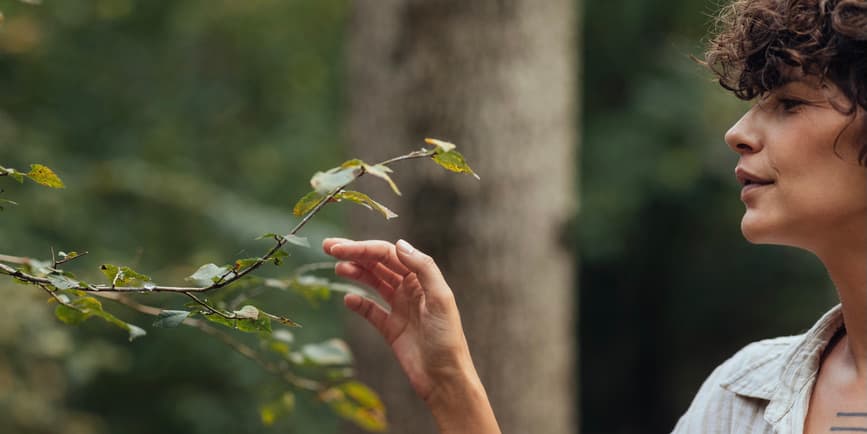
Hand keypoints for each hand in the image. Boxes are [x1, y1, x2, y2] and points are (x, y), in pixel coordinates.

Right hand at [322, 238, 472, 401]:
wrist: (444, 379)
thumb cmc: (447, 339)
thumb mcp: (441, 299)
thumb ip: (423, 268)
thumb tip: (399, 244)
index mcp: (422, 278)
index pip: (388, 255)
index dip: (364, 248)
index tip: (340, 248)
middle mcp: (411, 289)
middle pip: (379, 264)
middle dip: (355, 254)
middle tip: (328, 247)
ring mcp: (400, 308)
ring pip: (374, 282)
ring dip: (356, 272)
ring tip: (337, 268)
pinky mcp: (392, 328)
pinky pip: (371, 310)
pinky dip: (359, 303)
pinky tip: (348, 299)